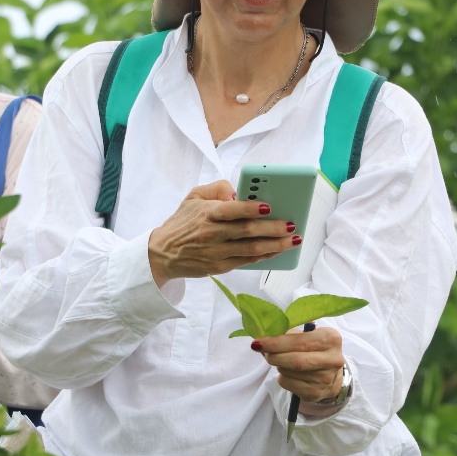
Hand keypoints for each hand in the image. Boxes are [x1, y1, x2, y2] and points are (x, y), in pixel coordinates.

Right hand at [148, 180, 299, 285]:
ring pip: (252, 249)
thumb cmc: (183, 222)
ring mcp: (217, 252)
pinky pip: (248, 261)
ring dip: (276, 245)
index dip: (251, 208)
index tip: (268, 206)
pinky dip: (265, 256)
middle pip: (248, 231)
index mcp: (207, 213)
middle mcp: (212, 234)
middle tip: (291, 224)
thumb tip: (240, 193)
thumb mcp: (194, 196)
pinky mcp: (220, 267)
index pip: (231, 210)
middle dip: (273, 228)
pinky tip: (278, 250)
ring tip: (293, 239)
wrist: (163, 253)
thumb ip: (218, 188)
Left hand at [252, 326, 343, 402]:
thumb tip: (263, 339)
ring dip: (278, 365)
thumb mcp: (307, 335)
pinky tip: (287, 373)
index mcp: (331, 339)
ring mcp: (326, 379)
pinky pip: (288, 384)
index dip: (277, 343)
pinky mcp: (316, 393)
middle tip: (264, 353)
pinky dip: (281, 377)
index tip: (258, 343)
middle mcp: (333, 359)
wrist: (331, 374)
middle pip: (295, 360)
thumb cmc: (314, 349)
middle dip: (274, 356)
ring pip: (289, 372)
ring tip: (279, 360)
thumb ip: (287, 334)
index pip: (300, 341)